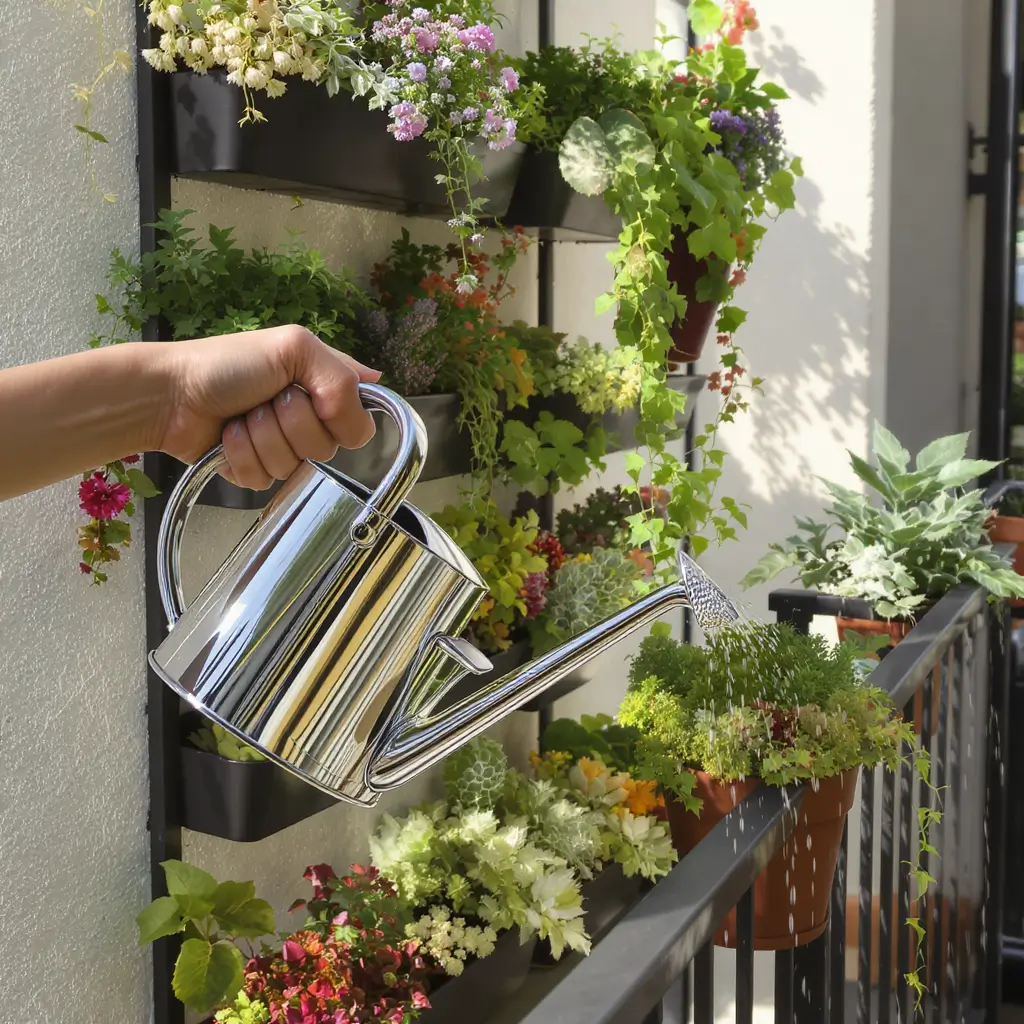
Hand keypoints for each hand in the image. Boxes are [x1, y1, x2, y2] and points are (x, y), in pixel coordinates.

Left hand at [159, 325, 380, 489]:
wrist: (170, 394)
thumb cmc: (227, 362)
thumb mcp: (293, 347)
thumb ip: (341, 376)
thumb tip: (378, 389)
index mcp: (323, 388)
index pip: (359, 425)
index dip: (338, 418)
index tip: (313, 397)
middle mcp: (308, 419)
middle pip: (326, 449)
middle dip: (290, 423)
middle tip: (264, 401)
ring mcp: (282, 447)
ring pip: (294, 467)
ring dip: (262, 439)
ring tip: (241, 416)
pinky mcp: (256, 470)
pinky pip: (266, 482)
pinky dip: (243, 457)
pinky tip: (228, 438)